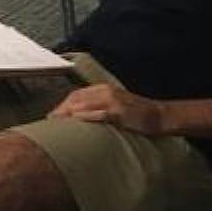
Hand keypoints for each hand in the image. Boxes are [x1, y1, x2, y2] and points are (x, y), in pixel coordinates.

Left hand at [49, 84, 169, 135]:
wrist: (161, 117)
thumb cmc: (136, 115)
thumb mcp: (114, 106)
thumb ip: (97, 107)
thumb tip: (76, 116)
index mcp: (104, 89)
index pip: (77, 95)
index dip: (63, 104)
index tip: (52, 115)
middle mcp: (107, 92)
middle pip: (77, 98)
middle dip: (62, 108)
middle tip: (50, 120)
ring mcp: (114, 101)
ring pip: (86, 103)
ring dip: (69, 112)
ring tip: (57, 121)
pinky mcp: (121, 112)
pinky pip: (101, 113)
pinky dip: (88, 115)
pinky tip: (77, 119)